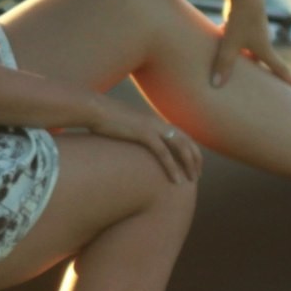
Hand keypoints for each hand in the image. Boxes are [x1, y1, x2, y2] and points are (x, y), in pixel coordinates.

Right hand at [84, 96, 201, 183]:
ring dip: (188, 165)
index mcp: (155, 122)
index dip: (190, 150)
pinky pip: (164, 154)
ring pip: (180, 147)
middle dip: (195, 160)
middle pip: (186, 141)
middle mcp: (158, 123)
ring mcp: (152, 128)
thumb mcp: (124, 128)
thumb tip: (132, 145)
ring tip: (192, 180)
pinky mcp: (144, 134)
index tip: (193, 165)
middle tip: (197, 176)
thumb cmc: (103, 120)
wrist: (93, 109)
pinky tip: (176, 181)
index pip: (181, 136)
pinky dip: (172, 168)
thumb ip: (133, 135)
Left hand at [210, 0, 290, 90]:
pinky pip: (238, 35)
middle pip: (263, 60)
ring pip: (248, 47)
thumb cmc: (239, 17)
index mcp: (264, 48)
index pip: (279, 69)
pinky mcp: (244, 19)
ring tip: (238, 65)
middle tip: (268, 84)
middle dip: (264, 72)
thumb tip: (216, 85)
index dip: (288, 81)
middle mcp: (262, 39)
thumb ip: (223, 64)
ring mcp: (253, 29)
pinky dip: (232, 41)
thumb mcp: (230, 43)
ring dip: (244, 56)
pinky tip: (220, 36)